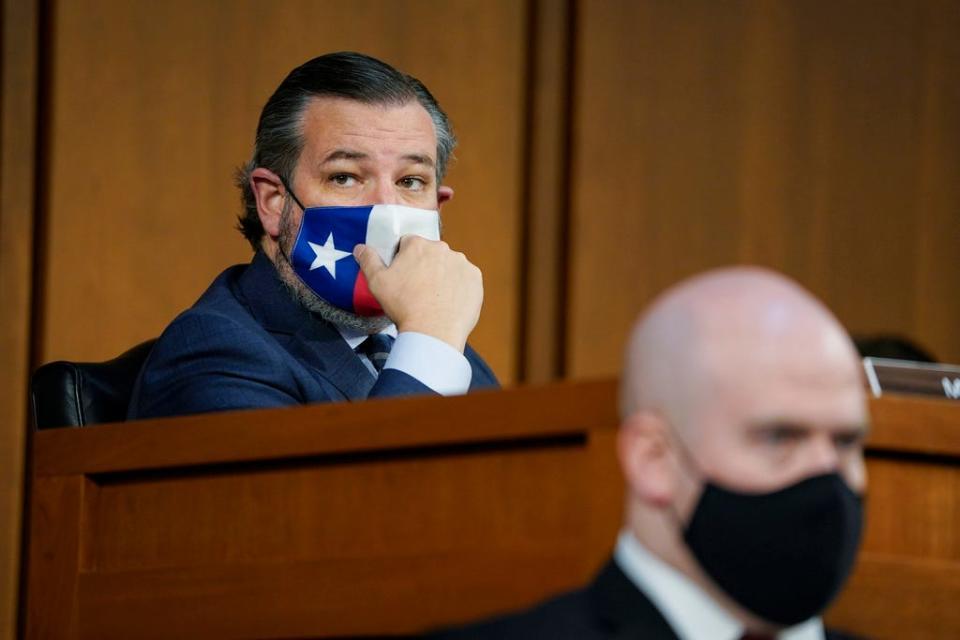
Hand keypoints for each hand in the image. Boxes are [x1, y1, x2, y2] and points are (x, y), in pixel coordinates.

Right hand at [353, 236, 482, 351]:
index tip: (403, 277)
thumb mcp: (377, 282)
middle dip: (424, 267)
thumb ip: (368, 260)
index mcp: (417, 245)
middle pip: (430, 254)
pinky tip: (448, 302)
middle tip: (417, 290)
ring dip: (443, 276)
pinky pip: (465, 279)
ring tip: (434, 298)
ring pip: (449, 265)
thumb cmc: (404, 307)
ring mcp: (461, 263)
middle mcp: (442, 248)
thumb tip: (360, 247)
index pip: (408, 244)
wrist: (433, 331)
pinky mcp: (475, 278)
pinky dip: (458, 287)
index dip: (403, 260)